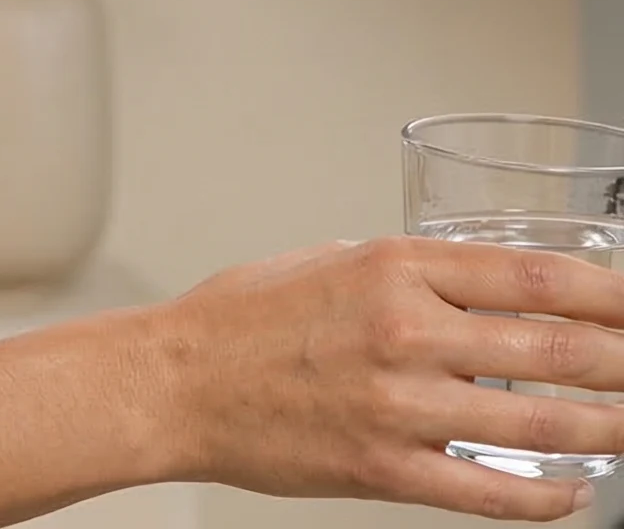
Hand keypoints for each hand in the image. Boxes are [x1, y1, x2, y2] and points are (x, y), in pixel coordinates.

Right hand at [149, 235, 623, 515]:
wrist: (178, 381)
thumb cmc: (242, 319)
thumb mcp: (328, 262)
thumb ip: (402, 273)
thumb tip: (469, 285)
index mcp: (391, 266)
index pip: (533, 275)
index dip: (609, 292)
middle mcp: (405, 330)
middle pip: (556, 348)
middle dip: (623, 361)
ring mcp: (400, 404)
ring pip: (541, 422)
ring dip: (607, 427)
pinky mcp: (388, 468)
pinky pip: (492, 492)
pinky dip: (548, 495)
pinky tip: (575, 489)